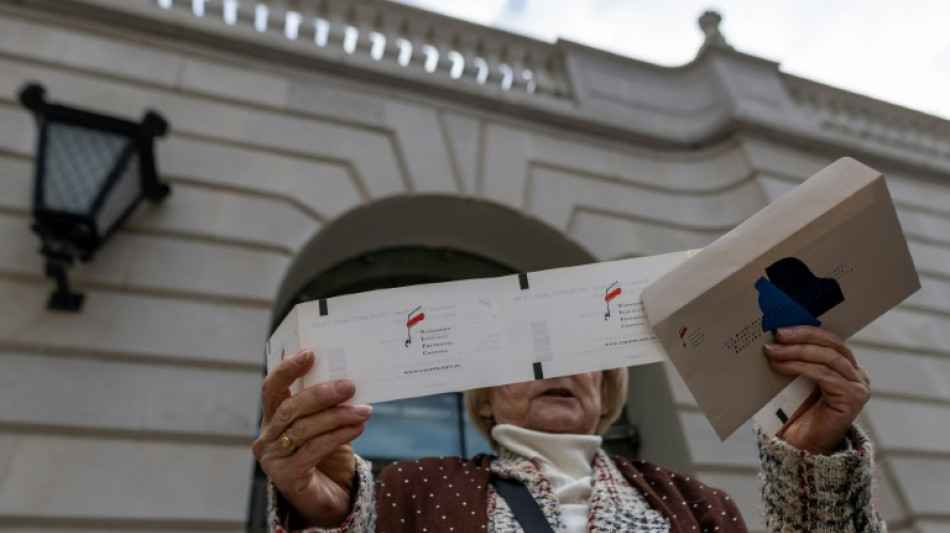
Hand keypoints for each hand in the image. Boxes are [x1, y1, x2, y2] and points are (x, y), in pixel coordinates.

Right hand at [252, 350, 372, 526]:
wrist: (330, 498)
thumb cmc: (327, 457)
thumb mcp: (327, 426)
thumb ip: (328, 406)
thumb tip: (348, 379)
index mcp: (273, 419)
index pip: (272, 389)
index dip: (287, 369)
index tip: (309, 353)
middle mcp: (266, 438)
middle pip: (290, 408)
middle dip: (321, 394)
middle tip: (349, 385)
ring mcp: (273, 459)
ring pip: (304, 428)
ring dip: (338, 416)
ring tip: (364, 410)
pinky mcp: (287, 477)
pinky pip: (314, 449)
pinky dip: (338, 435)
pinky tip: (358, 428)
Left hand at [764, 326, 869, 454]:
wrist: (800, 447)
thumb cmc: (796, 412)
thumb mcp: (795, 379)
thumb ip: (796, 359)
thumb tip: (774, 335)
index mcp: (846, 367)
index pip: (831, 339)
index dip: (807, 329)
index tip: (782, 325)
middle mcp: (857, 375)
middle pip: (832, 345)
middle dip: (803, 336)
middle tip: (778, 334)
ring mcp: (858, 387)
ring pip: (828, 358)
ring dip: (797, 351)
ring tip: (773, 351)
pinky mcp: (852, 399)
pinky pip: (825, 375)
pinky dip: (800, 367)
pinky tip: (781, 366)